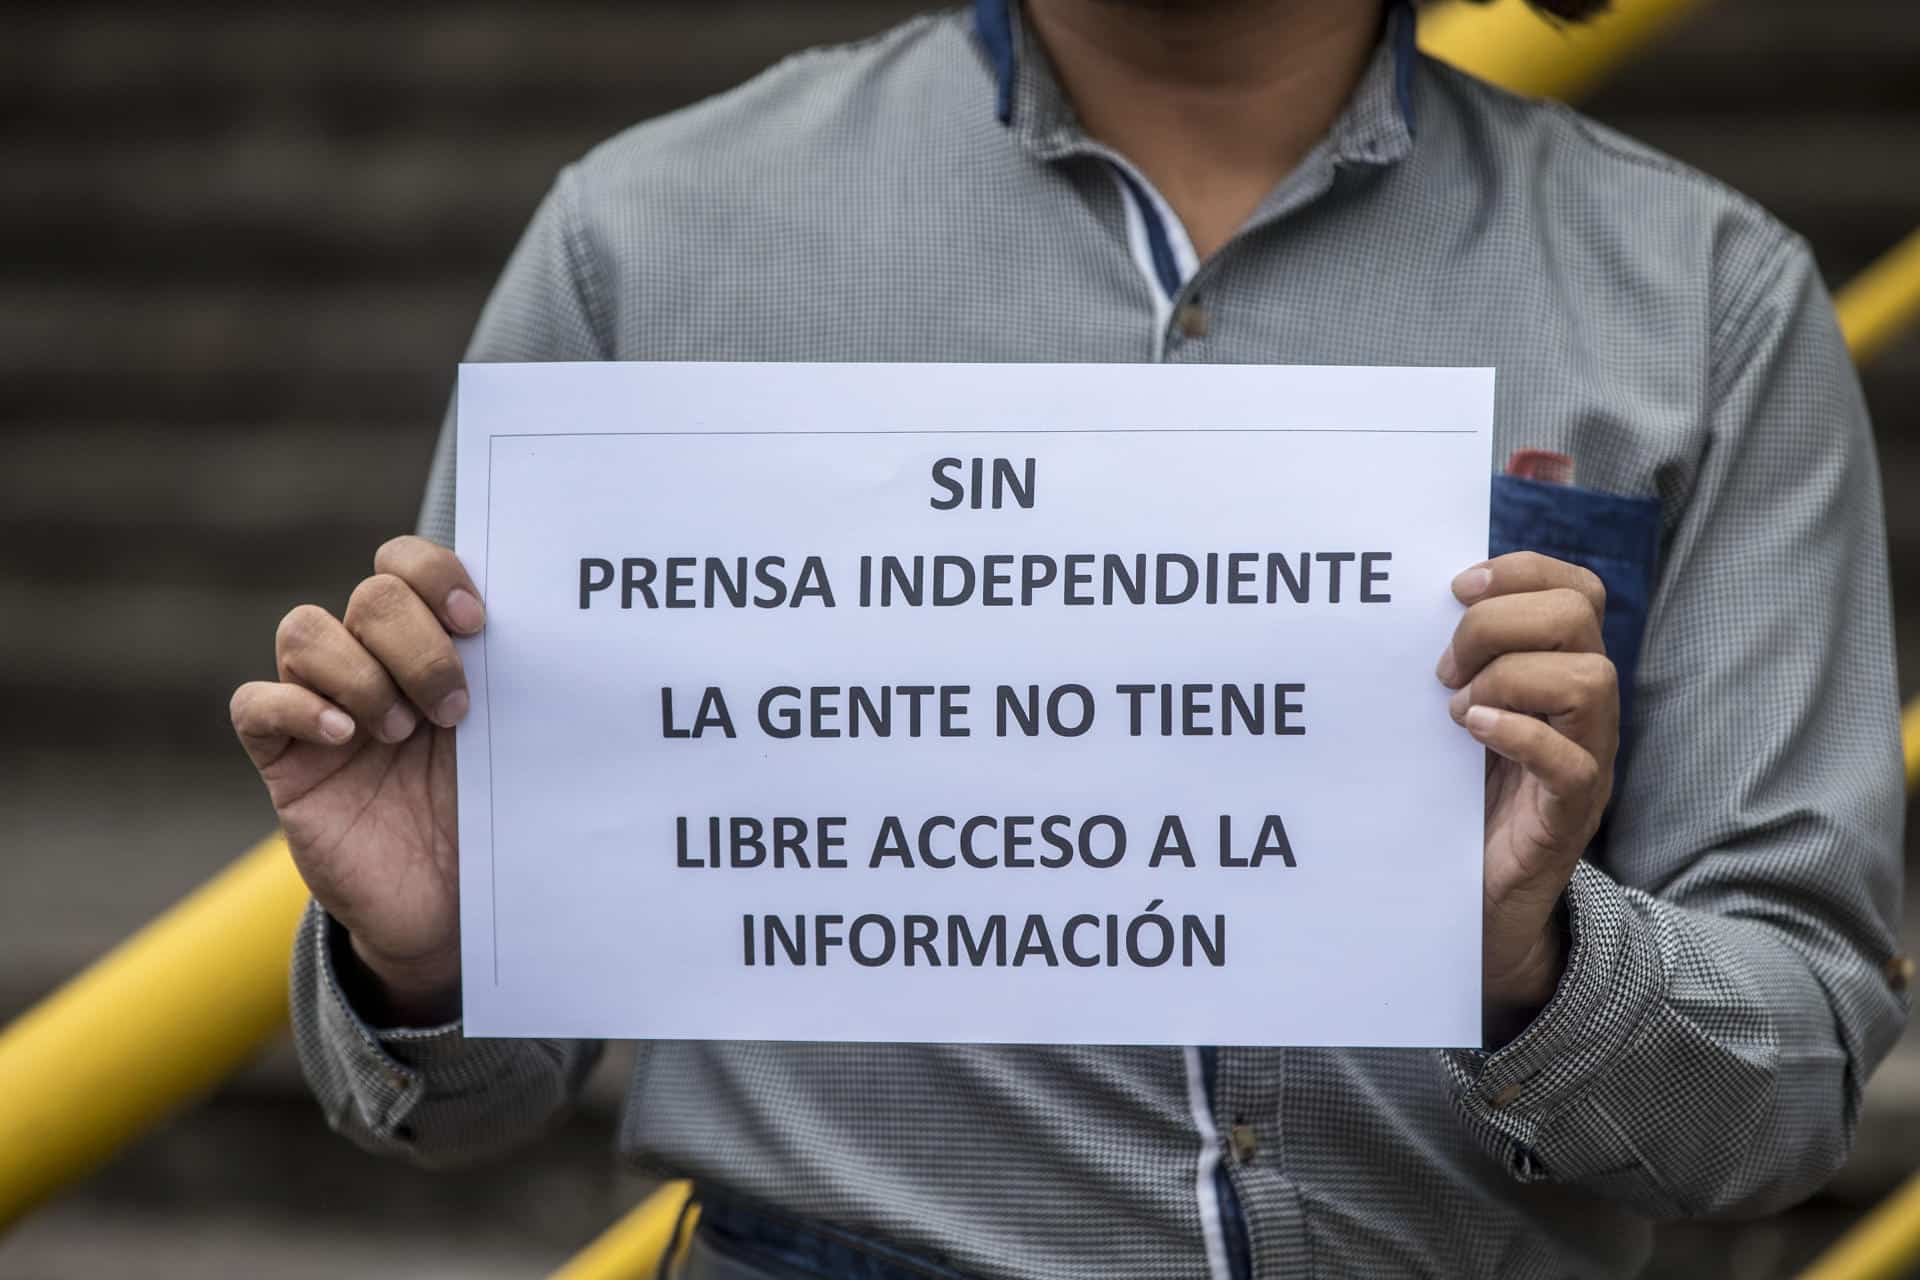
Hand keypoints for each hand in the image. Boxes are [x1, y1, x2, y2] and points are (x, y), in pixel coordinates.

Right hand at [230, 536, 484, 1023]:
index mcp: (430, 647)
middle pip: (371, 595)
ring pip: (305, 631)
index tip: (477, 621)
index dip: (433, 571)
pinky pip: (255, 703)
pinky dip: (299, 707)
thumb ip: (512, 683)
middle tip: (454, 710)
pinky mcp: (284, 759)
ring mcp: (323, 707)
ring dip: (361, 673)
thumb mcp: (510, 744)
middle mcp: (372, 664)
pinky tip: (345, 737)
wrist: (451, 907)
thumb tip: (551, 623)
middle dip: (418, 644)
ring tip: (401, 734)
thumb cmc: (488, 816)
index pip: (406, 564)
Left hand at [1437, 552, 1617, 1036]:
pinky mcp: (1570, 812)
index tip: (1456, 587)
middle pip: (1580, 615)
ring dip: (1510, 678)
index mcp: (1558, 669)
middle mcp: (1584, 707)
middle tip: (1444, 667)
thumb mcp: (1455, 714)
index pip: (1576, 588)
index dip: (1523, 570)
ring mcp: (1587, 757)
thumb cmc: (1458, 795)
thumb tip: (1406, 602)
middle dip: (1500, 623)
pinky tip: (1470, 732)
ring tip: (1456, 709)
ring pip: (1590, 679)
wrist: (1474, 897)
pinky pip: (1571, 760)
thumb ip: (1453, 662)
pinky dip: (1519, 733)